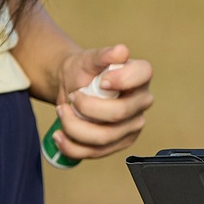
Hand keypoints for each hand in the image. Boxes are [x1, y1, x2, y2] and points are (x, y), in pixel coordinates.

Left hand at [48, 44, 153, 162]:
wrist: (72, 88)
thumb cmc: (84, 72)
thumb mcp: (89, 59)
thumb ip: (104, 55)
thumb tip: (121, 51)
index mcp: (140, 76)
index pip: (143, 74)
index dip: (122, 79)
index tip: (101, 81)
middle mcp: (140, 103)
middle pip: (118, 113)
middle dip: (87, 107)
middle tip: (72, 96)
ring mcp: (131, 127)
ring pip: (103, 137)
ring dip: (74, 126)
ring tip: (62, 111)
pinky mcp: (117, 144)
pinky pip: (94, 153)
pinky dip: (71, 146)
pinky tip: (60, 135)